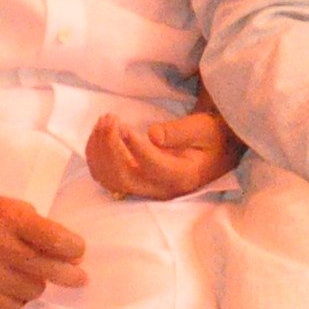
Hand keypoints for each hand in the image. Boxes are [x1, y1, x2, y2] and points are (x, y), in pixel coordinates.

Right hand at [0, 180, 89, 308]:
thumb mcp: (9, 206)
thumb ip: (36, 228)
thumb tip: (67, 253)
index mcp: (11, 217)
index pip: (56, 240)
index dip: (74, 249)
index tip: (78, 252)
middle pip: (49, 270)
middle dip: (70, 275)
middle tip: (79, 277)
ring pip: (32, 291)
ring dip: (38, 283)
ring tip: (33, 274)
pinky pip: (11, 306)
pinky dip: (19, 298)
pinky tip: (16, 286)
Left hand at [84, 104, 238, 201]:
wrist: (213, 151)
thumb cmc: (209, 137)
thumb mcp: (203, 128)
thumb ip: (180, 132)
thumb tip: (153, 135)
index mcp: (182, 177)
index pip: (153, 167)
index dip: (135, 147)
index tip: (123, 124)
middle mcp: (161, 189)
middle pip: (124, 177)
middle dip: (110, 146)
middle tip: (111, 118)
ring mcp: (145, 189)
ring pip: (110, 179)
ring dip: (100, 150)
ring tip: (105, 120)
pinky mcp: (134, 184)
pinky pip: (106, 177)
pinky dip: (96, 156)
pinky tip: (99, 133)